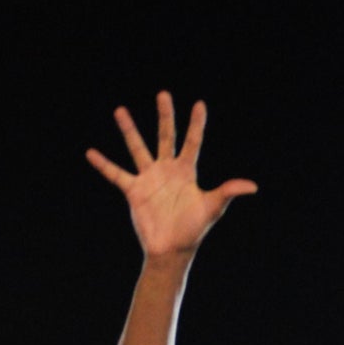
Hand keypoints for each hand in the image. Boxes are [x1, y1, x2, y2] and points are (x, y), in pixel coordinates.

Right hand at [86, 92, 256, 259]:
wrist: (171, 249)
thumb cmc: (193, 229)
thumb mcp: (212, 207)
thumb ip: (228, 191)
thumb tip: (252, 186)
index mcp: (186, 171)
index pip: (193, 141)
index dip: (196, 124)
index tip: (199, 104)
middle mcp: (167, 170)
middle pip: (165, 136)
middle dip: (165, 115)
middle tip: (163, 94)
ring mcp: (149, 179)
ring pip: (137, 148)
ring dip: (129, 130)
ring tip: (120, 110)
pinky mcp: (134, 191)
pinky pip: (116, 174)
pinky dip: (103, 164)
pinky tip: (91, 153)